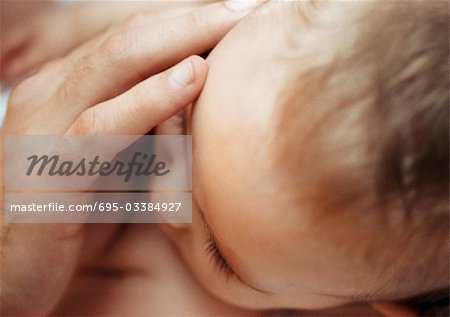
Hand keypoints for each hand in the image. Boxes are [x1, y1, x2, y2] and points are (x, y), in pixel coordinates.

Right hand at [0, 1, 262, 314]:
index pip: (131, 38)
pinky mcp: (47, 172)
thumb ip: (142, 121)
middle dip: (190, 18)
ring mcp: (43, 128)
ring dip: (179, 40)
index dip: (185, 21)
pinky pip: (103, 125)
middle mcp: (51, 93)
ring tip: (231, 22)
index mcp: (66, 87)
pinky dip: (150, 99)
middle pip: (129, 38)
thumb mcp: (112, 154)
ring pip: (114, 64)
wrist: (16, 270)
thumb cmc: (75, 209)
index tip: (237, 12)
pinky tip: (193, 77)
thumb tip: (197, 94)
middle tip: (245, 6)